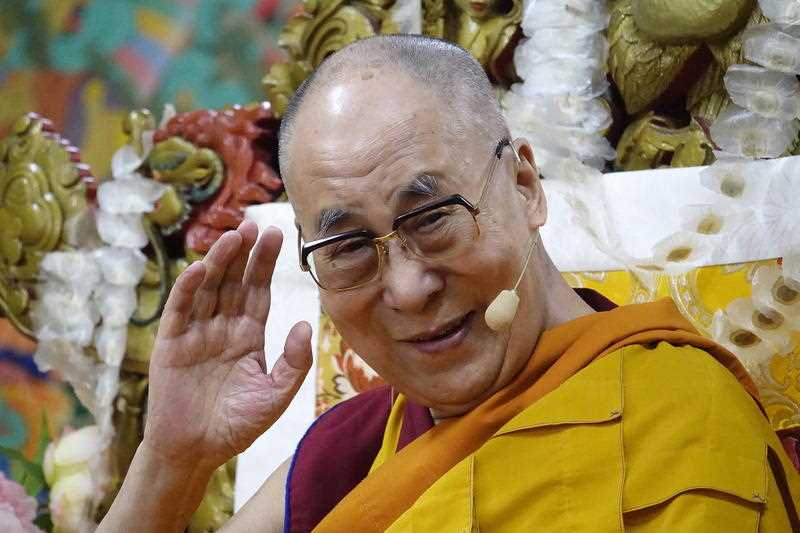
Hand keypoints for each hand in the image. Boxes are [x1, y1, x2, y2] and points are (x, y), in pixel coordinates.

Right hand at [142, 220, 311, 469]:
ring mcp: (196, 333)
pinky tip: (198, 269)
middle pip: (234, 282)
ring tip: (233, 237)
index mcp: (248, 334)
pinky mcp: (171, 344)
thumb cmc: (237, 424)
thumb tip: (303, 323)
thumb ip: (294, 361)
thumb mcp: (276, 394)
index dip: (266, 263)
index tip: (277, 234)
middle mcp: (223, 327)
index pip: (259, 290)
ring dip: (219, 262)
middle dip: (244, 254)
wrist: (197, 452)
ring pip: (209, 289)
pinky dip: (187, 290)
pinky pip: (180, 311)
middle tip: (254, 224)